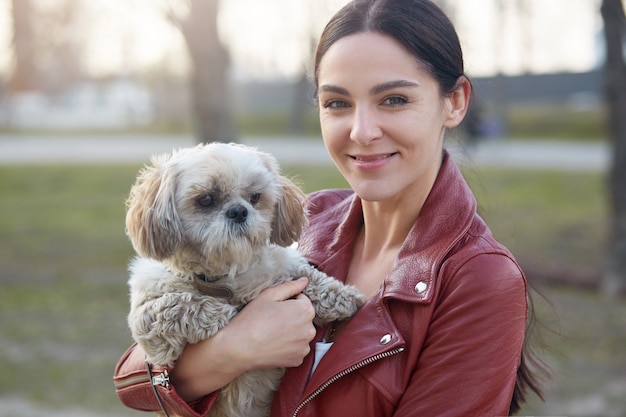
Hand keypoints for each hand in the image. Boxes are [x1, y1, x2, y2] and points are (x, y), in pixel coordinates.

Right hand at [171, 277, 315, 400]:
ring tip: (272, 333)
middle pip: (304, 318)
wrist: (239, 348)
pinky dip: (289, 347)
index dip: (287, 302)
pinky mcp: (297, 360)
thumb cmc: (252, 319)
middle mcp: (309, 329)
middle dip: (292, 316)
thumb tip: (304, 280)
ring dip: (292, 332)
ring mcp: (304, 347)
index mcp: (305, 310)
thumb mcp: (269, 295)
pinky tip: (274, 345)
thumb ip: (290, 286)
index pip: (302, 300)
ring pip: (301, 334)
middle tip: (272, 320)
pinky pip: (297, 349)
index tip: (274, 308)